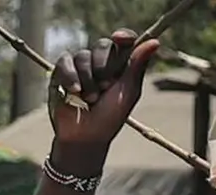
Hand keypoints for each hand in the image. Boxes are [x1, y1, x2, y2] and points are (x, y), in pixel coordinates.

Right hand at [45, 33, 159, 157]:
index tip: (120, 39)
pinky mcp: (60, 74)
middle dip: (104, 66)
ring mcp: (80, 67)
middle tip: (106, 87)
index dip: (123, 36)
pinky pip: (64, 62)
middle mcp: (100, 62)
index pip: (123, 41)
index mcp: (120, 65)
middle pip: (103, 46)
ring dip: (87, 79)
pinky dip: (69, 75)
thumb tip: (155, 41)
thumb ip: (138, 66)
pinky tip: (74, 91)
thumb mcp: (128, 92)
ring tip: (89, 99)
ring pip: (82, 55)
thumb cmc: (109, 118)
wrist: (85, 137)